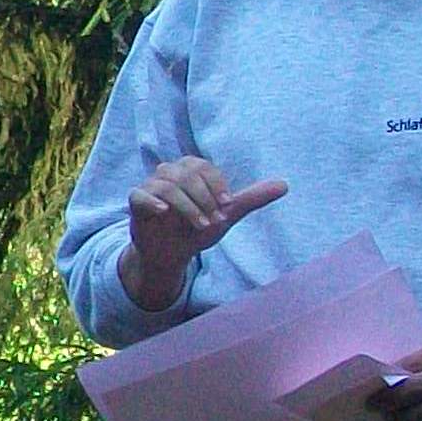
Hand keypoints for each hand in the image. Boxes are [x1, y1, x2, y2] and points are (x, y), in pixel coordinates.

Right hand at [120, 159, 286, 313]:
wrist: (173, 253)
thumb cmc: (197, 227)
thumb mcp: (227, 214)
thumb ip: (251, 198)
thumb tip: (285, 185)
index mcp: (190, 170)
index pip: (203, 167)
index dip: (217, 185)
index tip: (228, 205)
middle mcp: (169, 173)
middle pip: (186, 174)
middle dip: (204, 198)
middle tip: (215, 220)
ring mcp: (150, 187)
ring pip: (167, 185)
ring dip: (187, 207)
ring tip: (200, 225)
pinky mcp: (136, 202)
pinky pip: (140, 195)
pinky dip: (153, 201)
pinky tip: (165, 213)